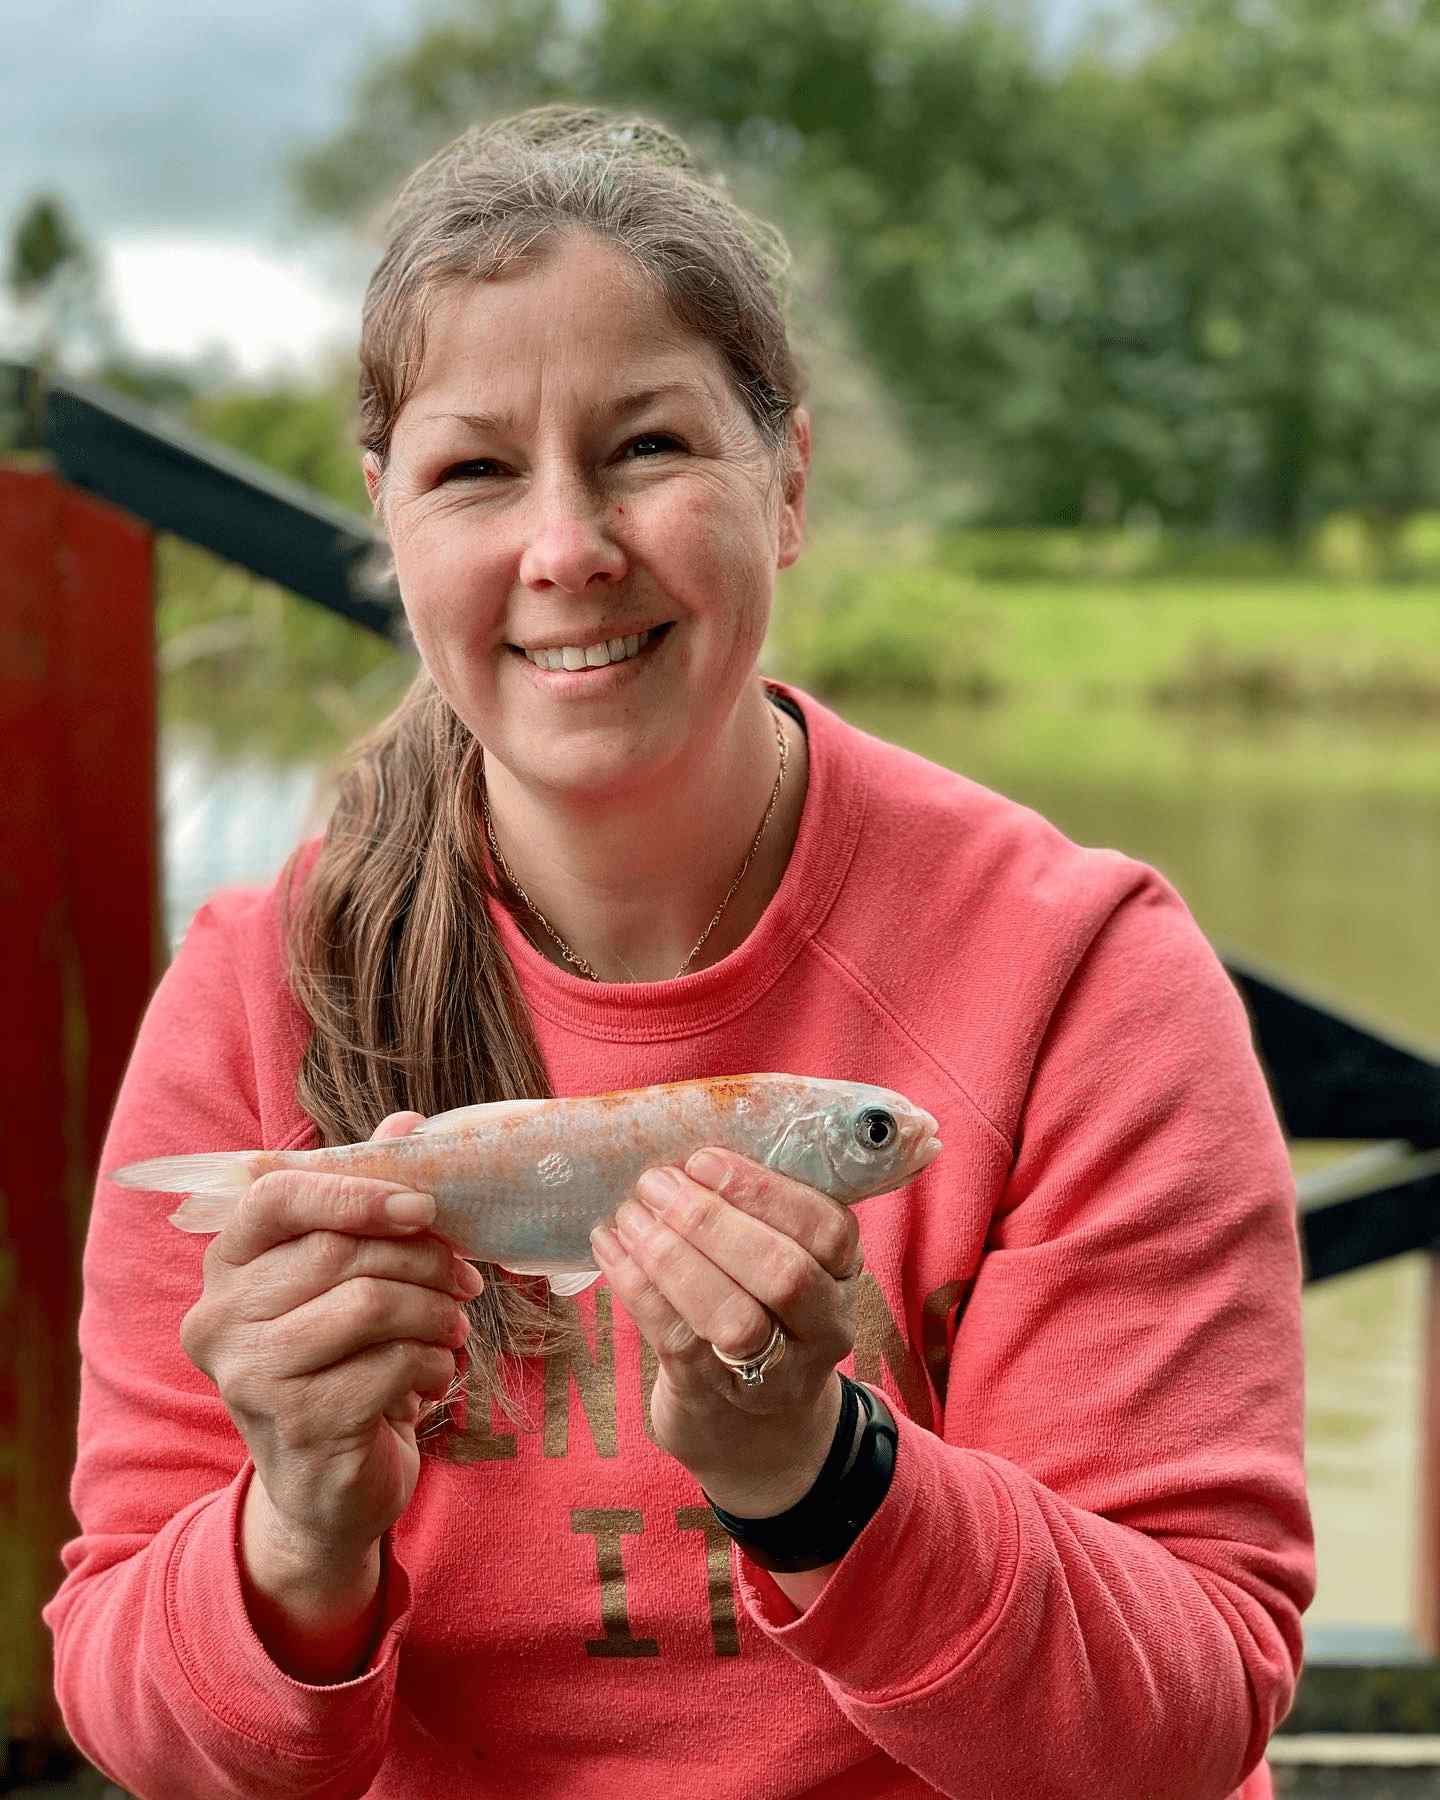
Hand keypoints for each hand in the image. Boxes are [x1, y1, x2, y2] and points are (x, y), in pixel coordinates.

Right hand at [179, 1111, 479, 1574]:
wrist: (328, 1489)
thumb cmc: (342, 1363)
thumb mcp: (350, 1278)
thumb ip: (369, 1200)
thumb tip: (408, 1123)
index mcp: (228, 1265)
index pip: (276, 1195)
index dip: (357, 1191)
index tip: (424, 1208)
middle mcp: (220, 1317)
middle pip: (341, 1249)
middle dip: (424, 1259)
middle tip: (466, 1278)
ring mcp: (251, 1375)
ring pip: (372, 1303)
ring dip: (435, 1313)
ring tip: (451, 1330)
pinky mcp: (297, 1424)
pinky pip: (390, 1364)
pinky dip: (431, 1365)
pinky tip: (432, 1378)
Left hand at [590, 1149, 862, 1517]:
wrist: (752, 1427)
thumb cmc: (759, 1309)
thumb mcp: (782, 1257)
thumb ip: (757, 1209)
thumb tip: (685, 1142)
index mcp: (844, 1274)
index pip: (828, 1228)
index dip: (765, 1190)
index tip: (702, 1160)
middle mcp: (822, 1327)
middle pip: (784, 1274)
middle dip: (713, 1222)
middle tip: (655, 1184)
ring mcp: (774, 1373)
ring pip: (732, 1319)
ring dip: (672, 1258)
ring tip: (629, 1215)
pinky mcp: (716, 1399)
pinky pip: (678, 1341)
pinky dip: (637, 1289)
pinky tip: (609, 1247)